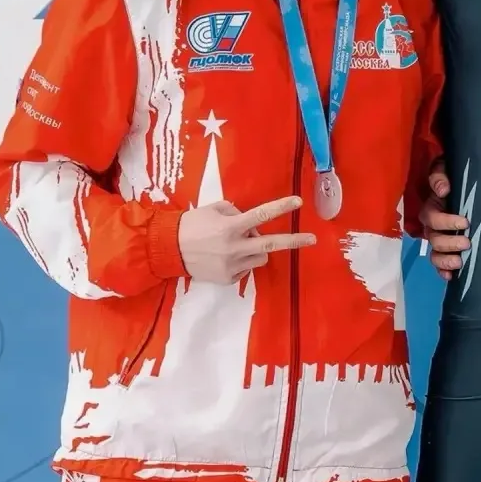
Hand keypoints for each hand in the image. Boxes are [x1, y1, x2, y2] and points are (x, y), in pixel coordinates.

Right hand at [178, 195, 314, 283]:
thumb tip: (252, 222)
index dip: (281, 207)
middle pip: (272, 244)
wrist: (167, 249)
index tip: (298, 202)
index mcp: (230, 226)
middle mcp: (234, 247)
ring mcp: (231, 265)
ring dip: (257, 249)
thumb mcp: (213, 209)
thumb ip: (235, 212)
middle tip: (313, 239)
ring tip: (238, 245)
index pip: (261, 215)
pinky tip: (225, 257)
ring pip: (261, 256)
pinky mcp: (227, 278)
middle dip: (294, 241)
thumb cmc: (191, 224)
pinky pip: (246, 268)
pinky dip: (242, 262)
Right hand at [418, 158, 467, 281]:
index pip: (433, 218)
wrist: (459, 187)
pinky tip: (452, 276)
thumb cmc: (450, 179)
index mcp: (430, 209)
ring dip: (445, 260)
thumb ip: (440, 177)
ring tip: (460, 262)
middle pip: (434, 239)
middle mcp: (431, 227)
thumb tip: (443, 189)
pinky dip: (443, 270)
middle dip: (450, 243)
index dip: (446, 222)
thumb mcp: (443, 170)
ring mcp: (437, 239)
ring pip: (435, 253)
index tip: (465, 222)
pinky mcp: (444, 249)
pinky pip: (439, 263)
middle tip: (467, 243)